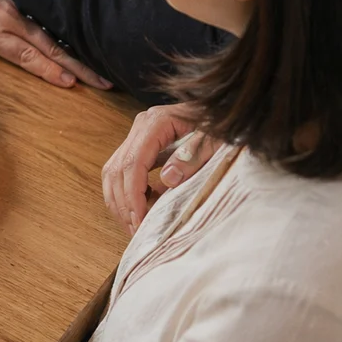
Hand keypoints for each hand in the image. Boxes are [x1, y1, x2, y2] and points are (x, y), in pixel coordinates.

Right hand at [101, 103, 218, 233]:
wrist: (227, 111)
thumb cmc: (224, 125)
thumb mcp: (217, 140)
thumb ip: (194, 157)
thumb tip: (168, 179)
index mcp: (156, 122)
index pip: (133, 162)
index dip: (133, 194)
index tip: (140, 219)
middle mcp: (141, 126)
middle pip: (118, 169)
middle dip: (124, 203)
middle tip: (135, 230)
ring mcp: (139, 135)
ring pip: (114, 171)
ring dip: (120, 200)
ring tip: (134, 224)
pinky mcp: (142, 145)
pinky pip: (124, 171)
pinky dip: (127, 193)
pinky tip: (143, 208)